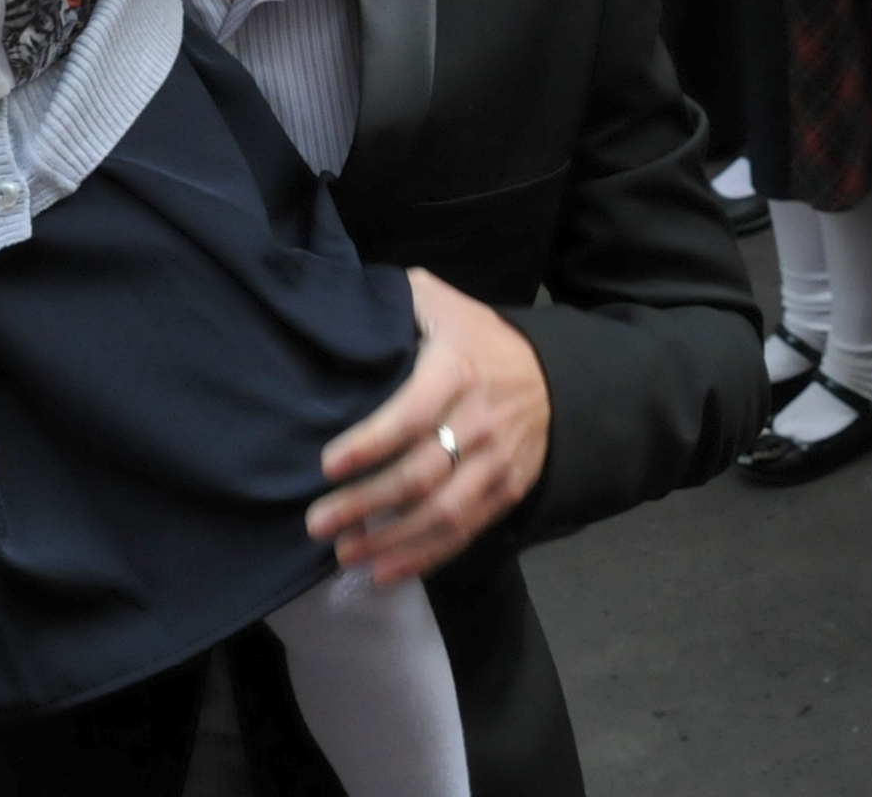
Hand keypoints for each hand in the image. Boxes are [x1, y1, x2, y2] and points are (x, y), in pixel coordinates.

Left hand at [310, 269, 550, 583]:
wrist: (553, 374)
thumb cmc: (478, 338)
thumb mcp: (441, 302)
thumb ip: (399, 298)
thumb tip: (344, 305)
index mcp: (458, 370)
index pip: (411, 414)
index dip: (369, 443)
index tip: (328, 465)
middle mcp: (480, 421)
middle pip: (420, 474)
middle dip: (366, 503)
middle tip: (318, 522)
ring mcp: (497, 462)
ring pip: (443, 513)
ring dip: (391, 541)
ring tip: (344, 554)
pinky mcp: (507, 492)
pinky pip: (465, 532)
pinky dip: (425, 557)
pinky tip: (385, 573)